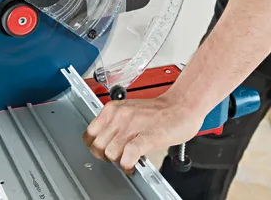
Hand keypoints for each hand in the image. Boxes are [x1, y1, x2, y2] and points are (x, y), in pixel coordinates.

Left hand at [82, 94, 202, 173]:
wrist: (181, 105)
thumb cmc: (158, 111)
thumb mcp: (128, 111)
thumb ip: (114, 124)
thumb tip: (103, 143)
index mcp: (113, 109)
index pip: (89, 134)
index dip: (94, 147)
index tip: (102, 151)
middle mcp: (119, 115)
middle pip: (98, 146)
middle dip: (106, 157)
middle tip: (117, 158)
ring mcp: (132, 125)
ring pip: (111, 152)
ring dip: (119, 161)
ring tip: (128, 161)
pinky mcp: (147, 135)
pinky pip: (129, 154)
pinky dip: (128, 163)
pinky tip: (133, 164)